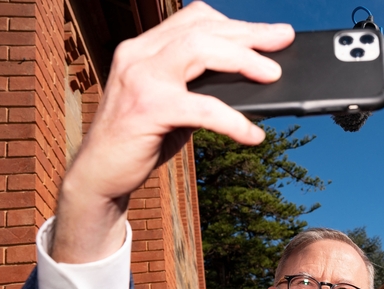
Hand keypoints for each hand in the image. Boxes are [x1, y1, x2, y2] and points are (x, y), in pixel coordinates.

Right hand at [50, 2, 294, 262]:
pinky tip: (253, 135)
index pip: (193, 19)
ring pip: (199, 50)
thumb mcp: (173, 103)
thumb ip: (200, 86)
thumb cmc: (142, 137)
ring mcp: (139, 79)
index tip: (269, 32)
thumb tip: (253, 83)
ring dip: (243, 60)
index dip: (234, 22)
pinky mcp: (146, 109)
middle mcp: (138, 55)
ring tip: (274, 76)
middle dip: (248, 34)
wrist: (99, 173)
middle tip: (284, 39)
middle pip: (201, 30)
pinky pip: (202, 108)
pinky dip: (233, 120)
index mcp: (144, 48)